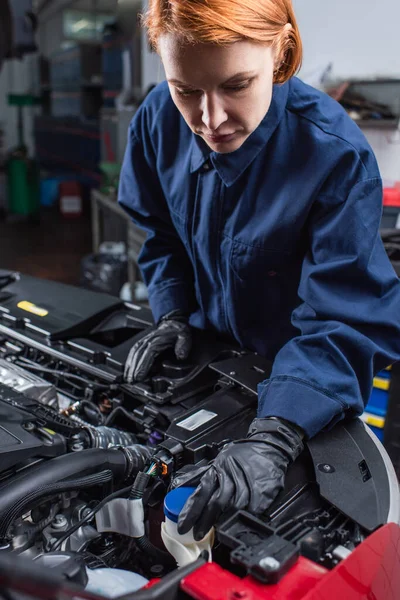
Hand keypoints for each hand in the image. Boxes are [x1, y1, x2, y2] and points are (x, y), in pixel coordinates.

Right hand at [124, 310, 191, 382]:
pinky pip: (134, 352)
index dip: (143, 366)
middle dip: (133, 369)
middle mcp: (148, 341)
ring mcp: (144, 342)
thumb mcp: (184, 336)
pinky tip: (128, 369)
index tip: (139, 376)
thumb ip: (183, 345)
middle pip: (138, 355)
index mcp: (157, 340)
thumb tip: (181, 356)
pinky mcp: (142, 343)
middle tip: (131, 382)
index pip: (148, 354)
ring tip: (127, 378)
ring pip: (134, 354)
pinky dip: (130, 361)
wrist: (173, 323)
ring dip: (129, 366)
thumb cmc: (178, 331)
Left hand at [173, 418, 303, 540]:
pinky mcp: (262, 492)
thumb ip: (200, 475)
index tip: (183, 525)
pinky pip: (251, 509)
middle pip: (216, 503)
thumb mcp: (218, 459)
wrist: (268, 447)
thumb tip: (181, 485)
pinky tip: (238, 523)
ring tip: (217, 531)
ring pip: (234, 508)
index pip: (201, 492)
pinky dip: (244, 518)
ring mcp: (247, 484)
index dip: (191, 510)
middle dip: (205, 522)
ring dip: (224, 522)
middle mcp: (231, 477)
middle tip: (198, 534)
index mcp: (218, 469)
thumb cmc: (242, 454)